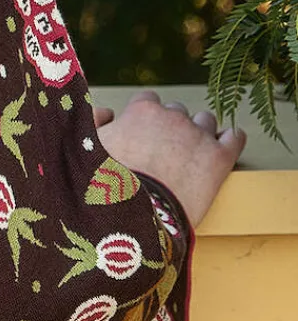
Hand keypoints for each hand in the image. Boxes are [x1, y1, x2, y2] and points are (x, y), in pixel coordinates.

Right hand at [93, 91, 244, 229]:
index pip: (148, 101)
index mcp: (141, 111)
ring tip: (189, 156)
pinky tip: (221, 150)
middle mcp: (173, 116)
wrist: (136, 219)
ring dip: (199, 133)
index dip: (144, 120)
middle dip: (171, 127)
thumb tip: (106, 112)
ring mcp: (200, 135)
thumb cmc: (105, 187)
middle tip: (162, 153)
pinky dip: (230, 140)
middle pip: (177, 111)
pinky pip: (236, 137)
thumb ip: (92, 122)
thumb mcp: (85, 148)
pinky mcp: (221, 158)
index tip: (141, 137)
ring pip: (206, 121)